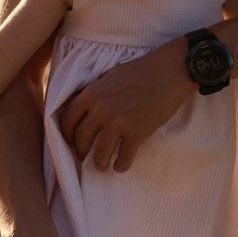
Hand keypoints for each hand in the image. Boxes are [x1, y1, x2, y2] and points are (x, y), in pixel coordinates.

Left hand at [53, 41, 189, 171]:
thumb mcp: (110, 75)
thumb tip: (82, 105)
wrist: (171, 71)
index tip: (71, 141)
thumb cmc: (142, 70)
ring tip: (102, 167)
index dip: (66, 134)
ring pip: (100, 153)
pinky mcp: (137, 133)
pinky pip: (124, 157)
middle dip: (80, 151)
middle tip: (83, 157)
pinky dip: (121, 166)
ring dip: (99, 163)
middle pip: (81, 138)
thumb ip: (95, 91)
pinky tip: (120, 166)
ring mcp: (118, 123)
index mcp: (92, 93)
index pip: (68, 119)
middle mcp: (100, 110)